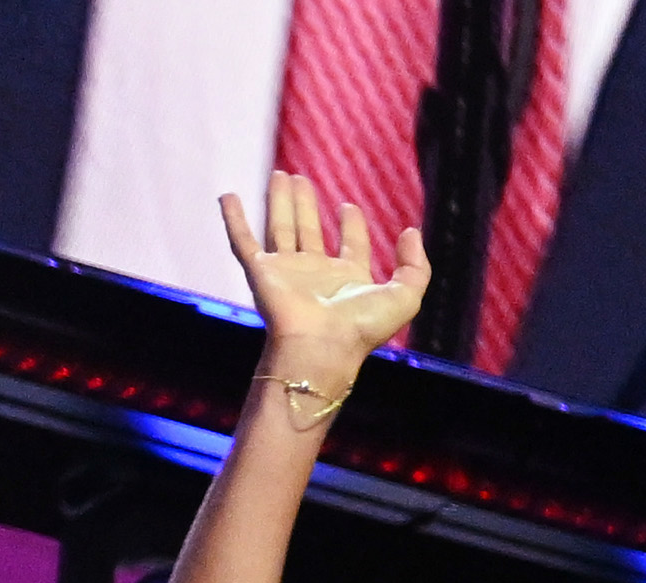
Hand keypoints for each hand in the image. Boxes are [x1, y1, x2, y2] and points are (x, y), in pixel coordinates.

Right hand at [219, 172, 430, 375]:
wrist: (322, 345)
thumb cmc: (362, 327)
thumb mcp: (405, 296)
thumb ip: (416, 266)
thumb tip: (411, 232)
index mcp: (348, 279)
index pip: (351, 245)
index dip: (352, 225)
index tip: (349, 206)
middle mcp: (316, 273)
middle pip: (309, 230)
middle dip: (306, 205)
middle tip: (300, 179)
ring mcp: (286, 272)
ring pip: (280, 227)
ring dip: (279, 201)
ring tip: (280, 175)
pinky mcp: (260, 272)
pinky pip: (242, 241)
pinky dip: (233, 219)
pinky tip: (228, 196)